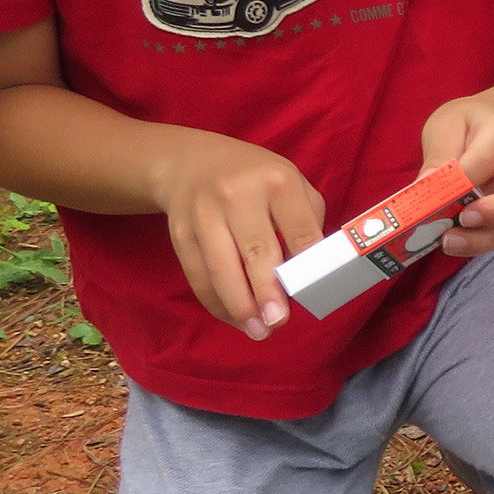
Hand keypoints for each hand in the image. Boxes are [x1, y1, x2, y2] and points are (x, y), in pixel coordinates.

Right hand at [149, 130, 323, 341]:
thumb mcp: (292, 183)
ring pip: (221, 268)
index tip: (310, 294)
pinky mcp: (180, 232)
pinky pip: (197, 274)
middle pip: (256, 251)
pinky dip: (216, 302)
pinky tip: (234, 318)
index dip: (306, 265)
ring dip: (239, 306)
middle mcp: (239, 194)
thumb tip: (312, 273)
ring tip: (257, 331)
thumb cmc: (256, 179)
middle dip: (267, 292)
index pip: (299, 230)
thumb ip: (307, 221)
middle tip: (278, 322)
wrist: (191, 162)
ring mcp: (204, 213)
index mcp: (278, 181)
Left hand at [422, 94, 493, 258]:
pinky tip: (458, 243)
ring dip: (486, 239)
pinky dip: (483, 243)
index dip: (464, 181)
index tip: (436, 197)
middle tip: (462, 222)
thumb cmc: (466, 125)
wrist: (492, 126)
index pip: (488, 159)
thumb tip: (427, 185)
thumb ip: (439, 154)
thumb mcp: (446, 127)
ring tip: (450, 243)